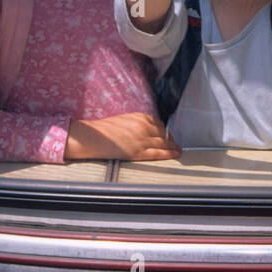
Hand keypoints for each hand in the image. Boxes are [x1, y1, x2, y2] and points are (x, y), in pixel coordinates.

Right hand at [66, 112, 180, 160]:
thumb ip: (138, 123)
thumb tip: (148, 129)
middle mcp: (144, 127)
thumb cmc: (106, 128)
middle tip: (175, 144)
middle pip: (164, 134)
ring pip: (164, 143)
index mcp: (141, 117)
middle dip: (170, 139)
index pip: (160, 124)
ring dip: (172, 147)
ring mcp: (142, 140)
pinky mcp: (138, 152)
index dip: (166, 131)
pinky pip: (158, 153)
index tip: (168, 135)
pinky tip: (175, 154)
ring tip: (177, 150)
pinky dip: (169, 154)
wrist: (94, 136)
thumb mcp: (125, 119)